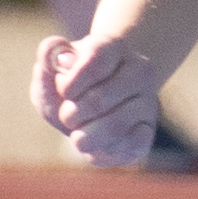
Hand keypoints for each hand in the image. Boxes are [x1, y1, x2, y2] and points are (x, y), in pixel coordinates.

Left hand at [31, 31, 163, 171]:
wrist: (88, 107)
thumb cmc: (66, 85)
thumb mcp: (51, 68)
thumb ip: (49, 55)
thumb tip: (63, 58)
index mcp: (112, 47)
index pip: (94, 62)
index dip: (70, 84)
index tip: (64, 91)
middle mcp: (139, 70)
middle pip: (100, 99)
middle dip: (72, 113)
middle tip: (67, 115)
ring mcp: (147, 100)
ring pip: (115, 125)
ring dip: (85, 137)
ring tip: (77, 135)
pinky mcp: (148, 130)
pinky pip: (131, 146)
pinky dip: (105, 152)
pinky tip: (95, 146)